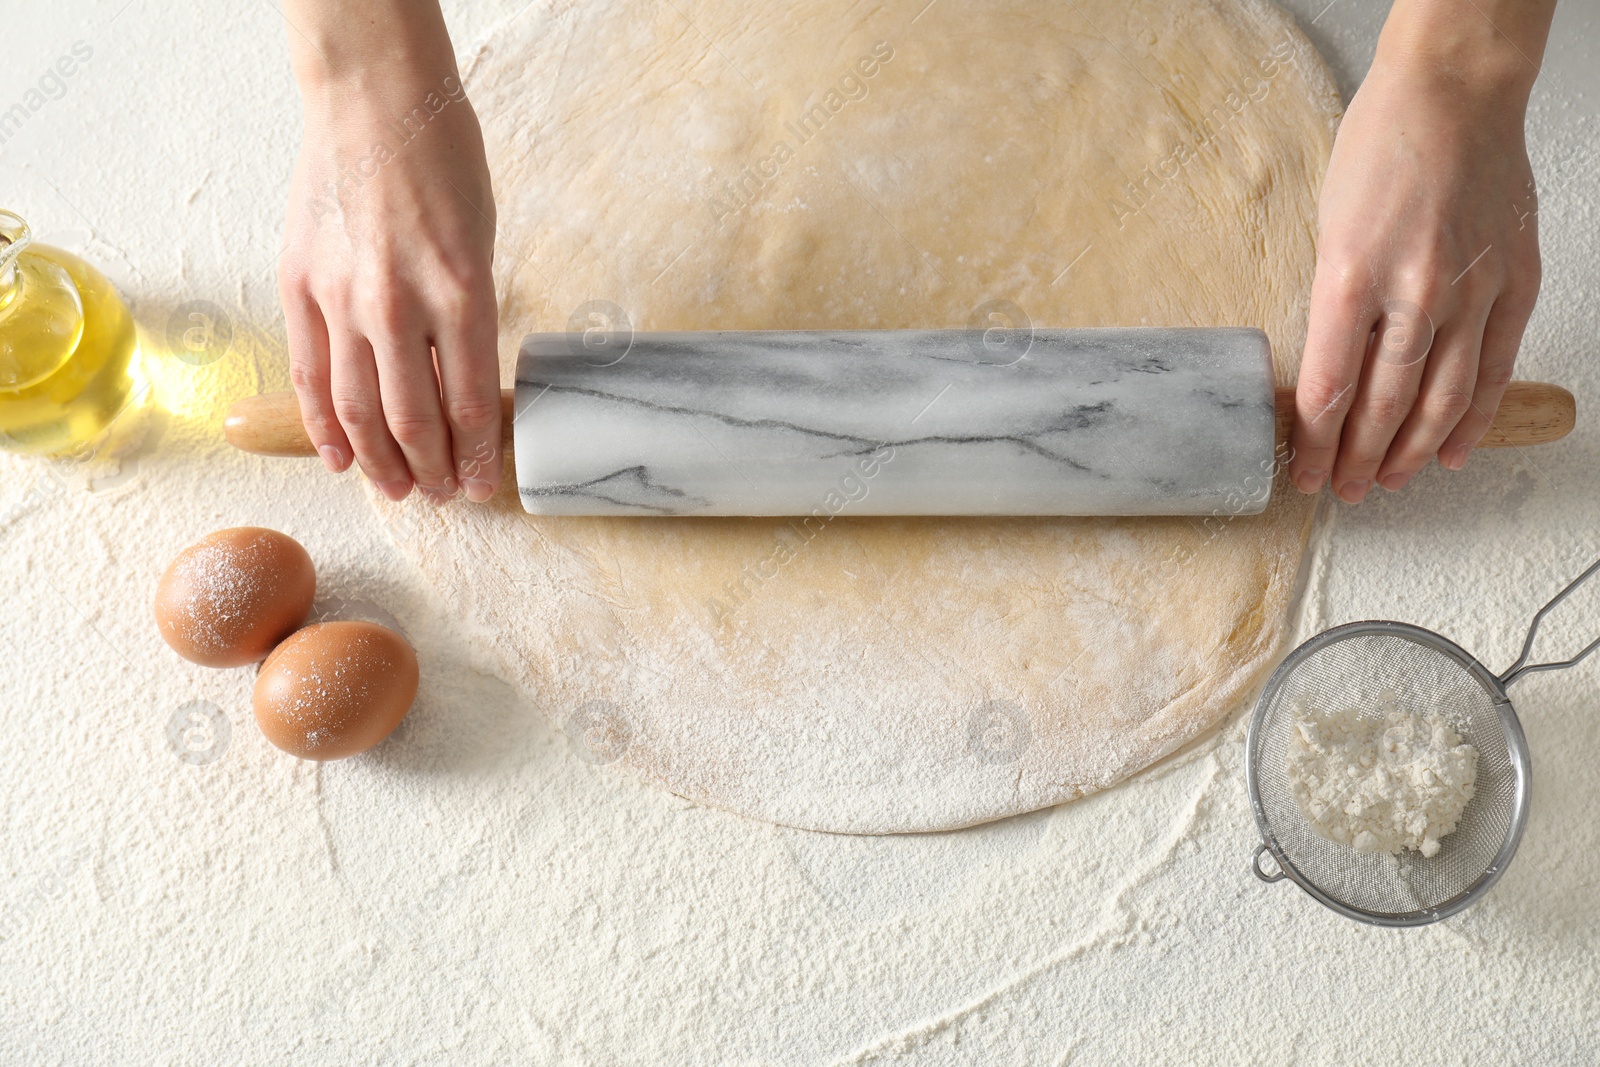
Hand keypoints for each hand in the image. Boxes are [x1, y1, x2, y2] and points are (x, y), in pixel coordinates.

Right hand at [278, 66, 500, 502]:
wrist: (373, 101)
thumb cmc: (442, 164)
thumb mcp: (483, 244)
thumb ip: (470, 318)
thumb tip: (463, 386)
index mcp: (462, 292)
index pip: (470, 402)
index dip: (477, 457)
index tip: (484, 486)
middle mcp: (400, 304)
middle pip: (413, 419)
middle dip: (434, 471)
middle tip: (445, 497)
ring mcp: (342, 297)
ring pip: (357, 408)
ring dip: (380, 462)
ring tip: (400, 491)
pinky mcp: (299, 286)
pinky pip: (310, 373)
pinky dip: (324, 424)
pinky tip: (341, 457)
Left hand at [1289, 41, 1542, 501]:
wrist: (1454, 93)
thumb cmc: (1380, 148)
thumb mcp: (1327, 229)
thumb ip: (1332, 303)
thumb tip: (1324, 372)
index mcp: (1351, 275)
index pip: (1329, 386)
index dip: (1316, 442)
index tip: (1303, 471)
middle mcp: (1413, 289)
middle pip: (1383, 402)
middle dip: (1359, 458)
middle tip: (1342, 491)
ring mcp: (1470, 287)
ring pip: (1440, 397)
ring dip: (1411, 451)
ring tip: (1389, 483)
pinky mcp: (1514, 281)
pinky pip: (1493, 365)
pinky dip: (1474, 416)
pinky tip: (1452, 450)